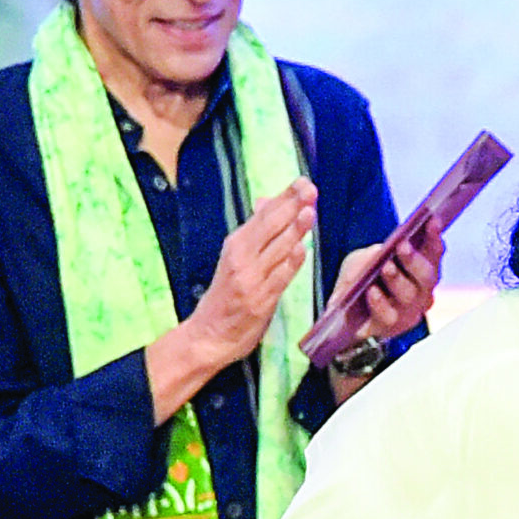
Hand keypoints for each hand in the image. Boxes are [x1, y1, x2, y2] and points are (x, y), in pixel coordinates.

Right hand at [149, 181, 319, 419]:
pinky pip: (278, 279)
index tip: (301, 182)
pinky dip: (290, 263)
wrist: (209, 335)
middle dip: (291, 206)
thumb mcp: (237, 259)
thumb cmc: (227, 296)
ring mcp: (251, 279)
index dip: (284, 198)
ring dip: (294, 230)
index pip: (264, 215)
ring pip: (276, 250)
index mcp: (236, 245)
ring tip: (309, 211)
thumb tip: (267, 201)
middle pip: (270, 227)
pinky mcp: (259, 301)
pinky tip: (301, 249)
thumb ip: (256, 233)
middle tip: (309, 188)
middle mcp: (242, 258)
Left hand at [328, 219, 442, 354]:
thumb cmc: (360, 281)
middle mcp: (422, 292)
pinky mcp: (392, 328)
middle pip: (426, 276)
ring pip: (410, 296)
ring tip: (386, 266)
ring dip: (398, 279)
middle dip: (415, 260)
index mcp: (422, 270)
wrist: (343, 313)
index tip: (431, 221)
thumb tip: (380, 253)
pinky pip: (390, 315)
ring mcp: (410, 312)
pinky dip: (380, 302)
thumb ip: (371, 255)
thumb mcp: (361, 260)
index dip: (434, 237)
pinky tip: (372, 291)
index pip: (433, 252)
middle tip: (402, 245)